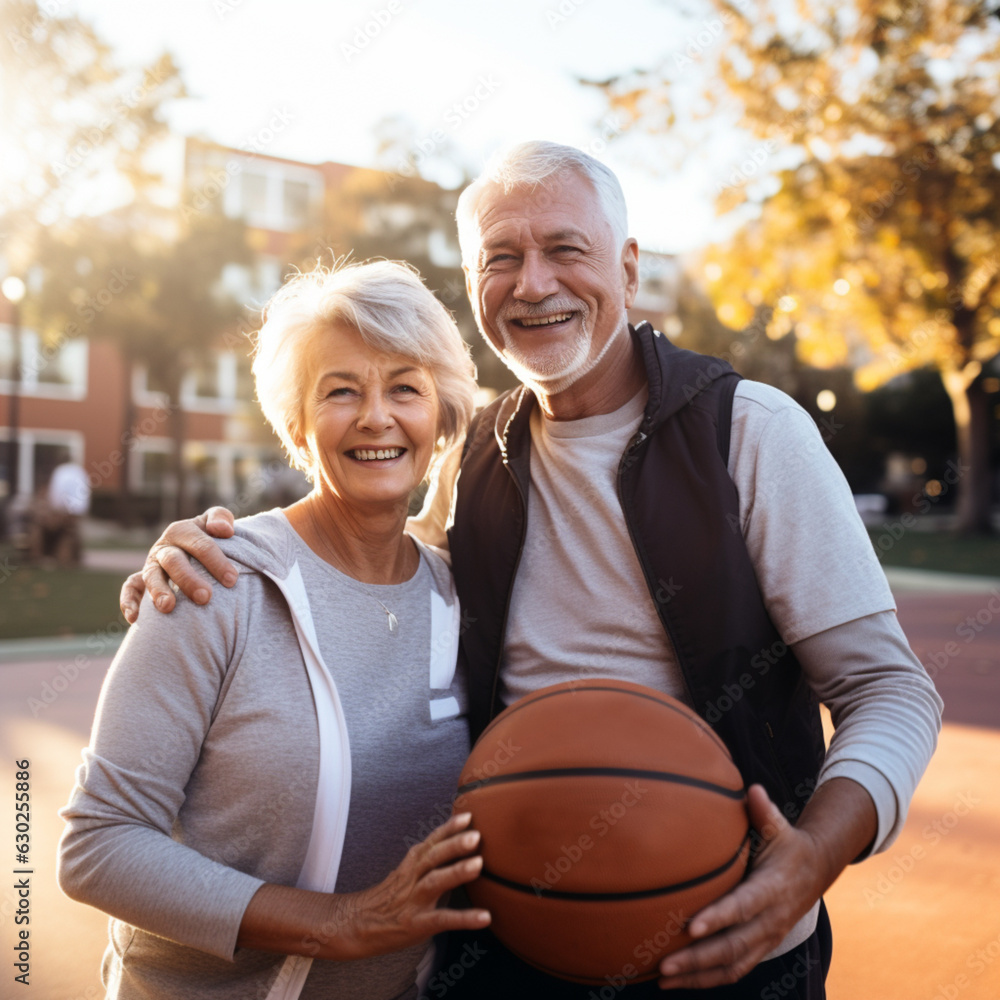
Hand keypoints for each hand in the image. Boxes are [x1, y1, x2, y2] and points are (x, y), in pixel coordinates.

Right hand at [119, 507, 237, 622]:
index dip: (216, 561)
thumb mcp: (218, 523)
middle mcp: (165, 547)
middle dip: (189, 579)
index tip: (232, 580)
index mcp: (182, 531)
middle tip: (206, 597)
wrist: (199, 550)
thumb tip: (223, 530)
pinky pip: (130, 588)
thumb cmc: (214, 538)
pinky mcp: (141, 580)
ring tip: (168, 607)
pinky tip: (134, 618)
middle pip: (174, 561)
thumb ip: (221, 518)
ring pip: (151, 575)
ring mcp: (152, 564)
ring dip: (158, 590)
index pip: (200, 544)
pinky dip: (128, 601)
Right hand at [331, 811, 489, 960]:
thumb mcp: (405, 873)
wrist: (357, 924)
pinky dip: (464, 919)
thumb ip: (429, 861)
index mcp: (411, 864)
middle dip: (454, 844)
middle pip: (433, 856)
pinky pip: (442, 920)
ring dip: (456, 872)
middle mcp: (412, 878)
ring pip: (434, 882)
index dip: (449, 828)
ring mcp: (414, 901)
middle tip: (476, 835)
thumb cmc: (389, 897)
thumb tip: (461, 846)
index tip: (468, 815)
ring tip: (479, 864)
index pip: (431, 842)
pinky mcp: (416, 925)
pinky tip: (484, 918)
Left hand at [657, 784, 827, 989]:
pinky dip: (707, 979)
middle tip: (665, 962)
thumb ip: (764, 812)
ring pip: (732, 965)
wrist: (816, 871)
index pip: (744, 906)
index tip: (691, 925)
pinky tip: (678, 982)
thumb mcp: (780, 827)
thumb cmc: (788, 845)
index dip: (720, 917)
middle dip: (698, 957)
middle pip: (734, 946)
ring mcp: (767, 939)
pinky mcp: (760, 948)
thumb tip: (753, 790)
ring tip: (663, 978)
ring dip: (698, 976)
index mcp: (773, 889)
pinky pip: (734, 970)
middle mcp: (771, 920)